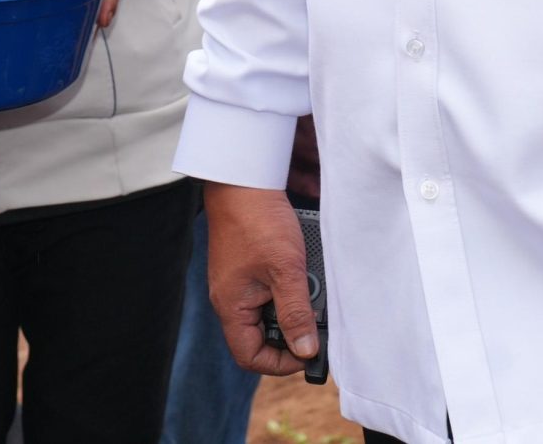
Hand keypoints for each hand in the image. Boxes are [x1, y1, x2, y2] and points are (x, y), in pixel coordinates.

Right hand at [204, 181, 317, 375]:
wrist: (243, 180)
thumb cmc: (259, 221)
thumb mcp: (286, 270)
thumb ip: (296, 313)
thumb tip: (306, 350)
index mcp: (231, 306)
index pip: (250, 356)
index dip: (280, 363)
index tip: (307, 350)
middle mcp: (229, 299)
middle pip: (258, 337)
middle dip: (289, 332)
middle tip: (313, 319)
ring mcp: (236, 282)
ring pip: (264, 313)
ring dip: (289, 308)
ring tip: (308, 290)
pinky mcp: (244, 267)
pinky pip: (264, 292)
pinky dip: (284, 289)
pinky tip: (299, 273)